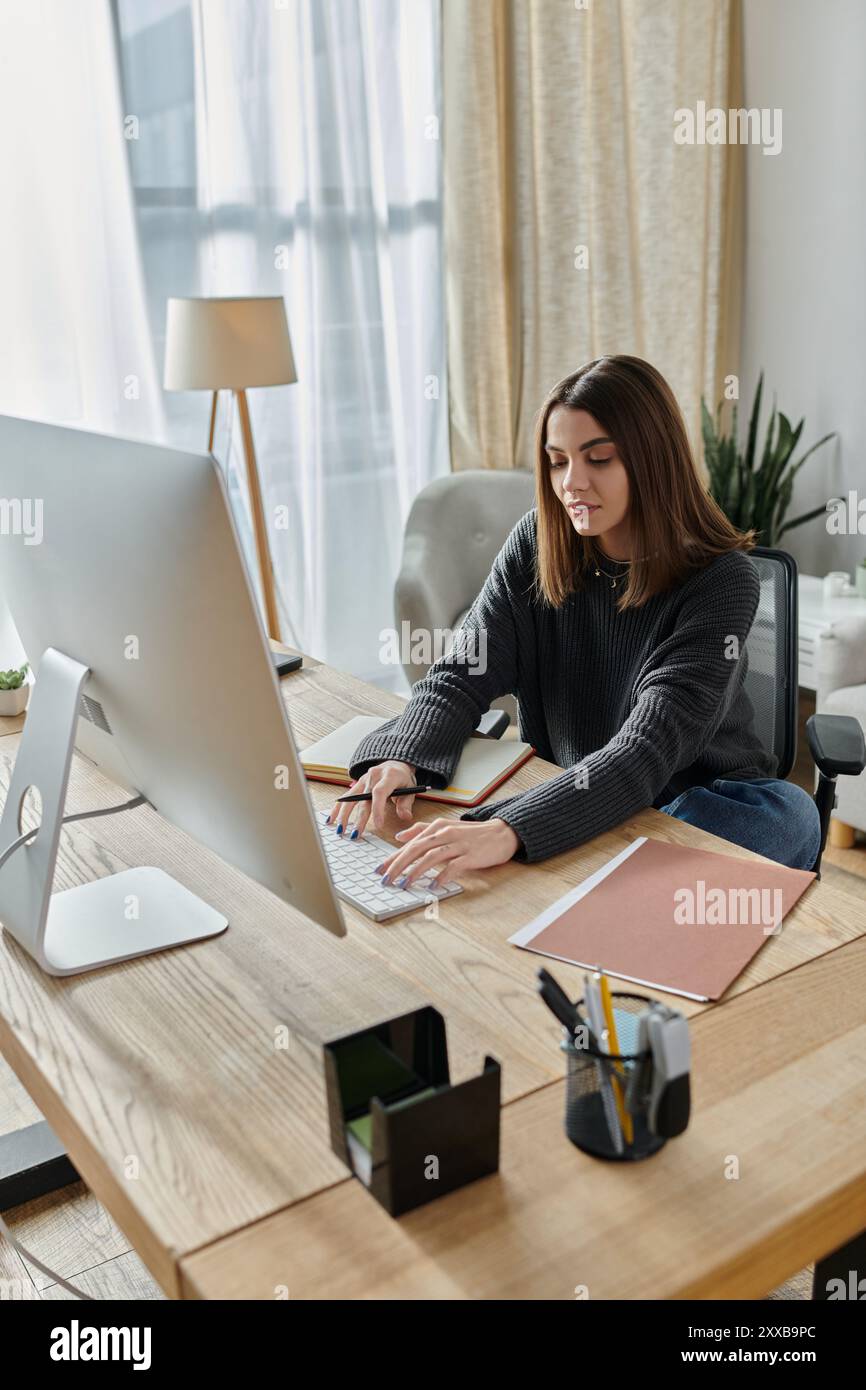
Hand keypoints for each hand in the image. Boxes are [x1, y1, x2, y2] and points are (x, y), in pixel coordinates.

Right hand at [327, 760, 416, 836]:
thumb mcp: (410, 789)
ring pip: (350, 798)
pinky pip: (345, 796)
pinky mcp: (357, 784)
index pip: (379, 793)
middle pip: (363, 799)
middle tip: (355, 834)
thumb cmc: (403, 778)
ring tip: (340, 830)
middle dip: (359, 818)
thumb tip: (405, 816)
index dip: (378, 809)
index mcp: (388, 776)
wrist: (396, 763)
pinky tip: (331, 819)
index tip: (378, 825)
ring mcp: (363, 779)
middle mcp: (373, 776)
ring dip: (344, 815)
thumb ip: (406, 803)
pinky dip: (338, 808)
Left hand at [375, 817, 520, 889]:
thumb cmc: (471, 833)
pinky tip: (433, 886)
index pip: (410, 843)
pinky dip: (442, 876)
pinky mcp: (471, 855)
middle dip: (398, 865)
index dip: (393, 857)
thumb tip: (399, 837)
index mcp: (436, 827)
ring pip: (432, 857)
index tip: (379, 870)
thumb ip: (421, 830)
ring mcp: (458, 844)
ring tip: (404, 884)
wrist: (501, 833)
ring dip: (416, 872)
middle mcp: (445, 833)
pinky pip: (454, 866)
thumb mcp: (445, 827)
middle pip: (416, 849)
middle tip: (386, 880)